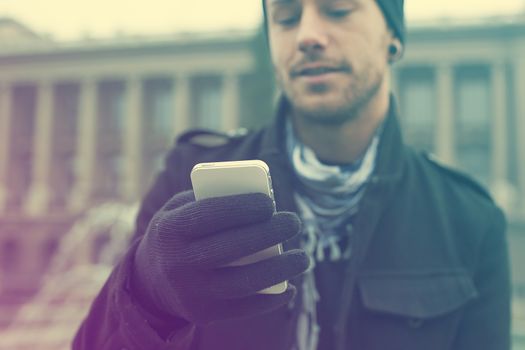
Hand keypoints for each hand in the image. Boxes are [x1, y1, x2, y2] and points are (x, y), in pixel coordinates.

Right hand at [132, 190, 309, 324]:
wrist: (150, 280)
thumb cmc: (178, 234)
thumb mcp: (180, 210)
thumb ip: (211, 200)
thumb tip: (262, 202)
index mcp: (170, 230)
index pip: (209, 215)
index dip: (242, 208)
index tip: (269, 203)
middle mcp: (177, 263)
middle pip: (231, 248)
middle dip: (269, 233)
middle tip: (293, 222)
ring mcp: (190, 292)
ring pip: (243, 283)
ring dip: (279, 270)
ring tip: (302, 258)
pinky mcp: (203, 314)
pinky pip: (243, 308)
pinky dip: (271, 299)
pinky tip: (289, 287)